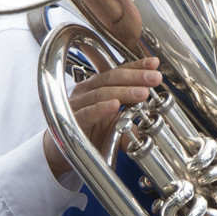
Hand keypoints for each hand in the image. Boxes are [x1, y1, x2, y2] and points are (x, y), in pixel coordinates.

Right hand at [43, 56, 161, 179]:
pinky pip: (87, 113)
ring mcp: (77, 104)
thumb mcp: (114, 127)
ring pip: (101, 93)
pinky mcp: (71, 120)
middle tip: (154, 77)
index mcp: (98, 87)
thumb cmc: (87, 132)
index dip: (136, 66)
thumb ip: (130, 125)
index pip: (118, 72)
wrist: (61, 151)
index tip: (154, 64)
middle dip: (135, 77)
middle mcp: (87, 91)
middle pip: (111, 78)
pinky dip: (101, 109)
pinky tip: (114, 106)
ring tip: (143, 93)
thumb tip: (149, 129)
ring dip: (124, 92)